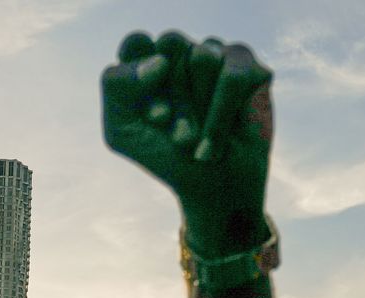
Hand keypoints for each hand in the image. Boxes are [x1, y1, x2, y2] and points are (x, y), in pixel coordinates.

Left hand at [101, 31, 272, 258]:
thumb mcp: (120, 132)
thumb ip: (116, 87)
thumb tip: (160, 62)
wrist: (212, 188)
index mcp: (147, 63)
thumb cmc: (165, 158)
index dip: (140, 78)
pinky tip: (218, 140)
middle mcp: (182, 53)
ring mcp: (215, 55)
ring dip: (198, 109)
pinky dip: (221, 114)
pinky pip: (232, 76)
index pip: (136, 43)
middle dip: (174, 97)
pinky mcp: (248, 66)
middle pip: (171, 45)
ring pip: (202, 56)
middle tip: (176, 133)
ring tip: (197, 138)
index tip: (152, 117)